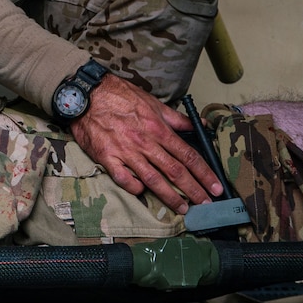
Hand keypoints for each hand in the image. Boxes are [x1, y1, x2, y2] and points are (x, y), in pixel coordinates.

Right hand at [69, 76, 221, 211]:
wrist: (87, 94)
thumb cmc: (120, 96)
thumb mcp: (152, 102)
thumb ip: (177, 118)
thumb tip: (200, 125)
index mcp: (158, 128)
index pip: (188, 155)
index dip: (204, 173)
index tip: (215, 185)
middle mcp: (145, 143)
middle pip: (175, 171)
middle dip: (194, 190)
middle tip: (207, 204)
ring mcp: (126, 152)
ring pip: (153, 180)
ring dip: (170, 196)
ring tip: (183, 208)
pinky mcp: (107, 158)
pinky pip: (123, 179)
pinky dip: (134, 188)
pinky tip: (141, 193)